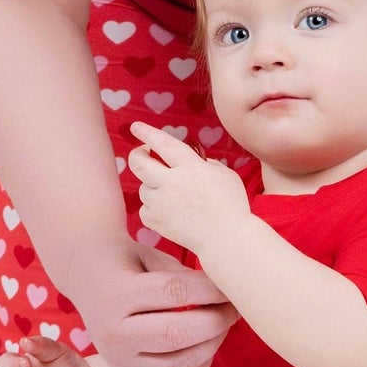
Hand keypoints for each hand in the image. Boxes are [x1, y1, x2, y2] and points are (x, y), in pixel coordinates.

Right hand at [72, 239, 236, 366]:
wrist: (86, 278)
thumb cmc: (124, 261)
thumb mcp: (147, 254)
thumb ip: (180, 272)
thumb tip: (220, 293)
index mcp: (117, 294)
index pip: (175, 293)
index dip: (211, 290)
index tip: (231, 285)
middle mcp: (114, 332)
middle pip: (177, 334)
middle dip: (216, 322)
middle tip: (234, 309)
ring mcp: (119, 360)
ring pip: (177, 365)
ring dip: (210, 347)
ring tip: (222, 327)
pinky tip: (206, 347)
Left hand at [126, 120, 253, 251]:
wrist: (227, 240)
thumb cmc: (231, 206)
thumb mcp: (225, 175)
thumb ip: (206, 163)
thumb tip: (194, 160)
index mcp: (191, 168)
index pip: (163, 144)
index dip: (147, 133)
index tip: (136, 127)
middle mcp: (172, 183)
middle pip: (139, 163)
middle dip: (137, 155)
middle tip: (142, 154)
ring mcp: (162, 204)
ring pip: (143, 188)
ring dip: (153, 187)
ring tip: (171, 195)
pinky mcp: (156, 222)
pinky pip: (145, 209)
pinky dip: (153, 208)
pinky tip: (169, 211)